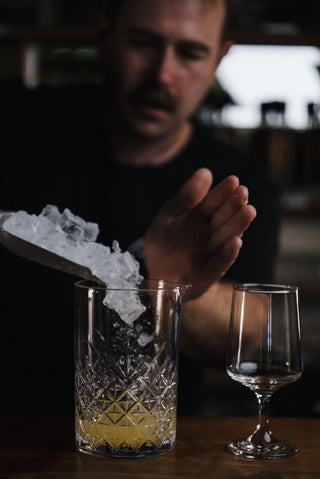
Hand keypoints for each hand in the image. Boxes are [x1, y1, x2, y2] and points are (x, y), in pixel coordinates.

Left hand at [144, 168, 255, 298]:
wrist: (154, 276)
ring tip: (248, 211)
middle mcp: (207, 236)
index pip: (212, 203)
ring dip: (237, 226)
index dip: (222, 192)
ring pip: (225, 239)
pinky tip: (235, 242)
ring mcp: (208, 255)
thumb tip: (205, 171)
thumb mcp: (170, 216)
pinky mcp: (205, 275)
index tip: (233, 180)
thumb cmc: (164, 244)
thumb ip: (186, 196)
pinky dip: (226, 255)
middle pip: (222, 219)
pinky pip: (217, 265)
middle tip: (243, 192)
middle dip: (233, 206)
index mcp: (199, 219)